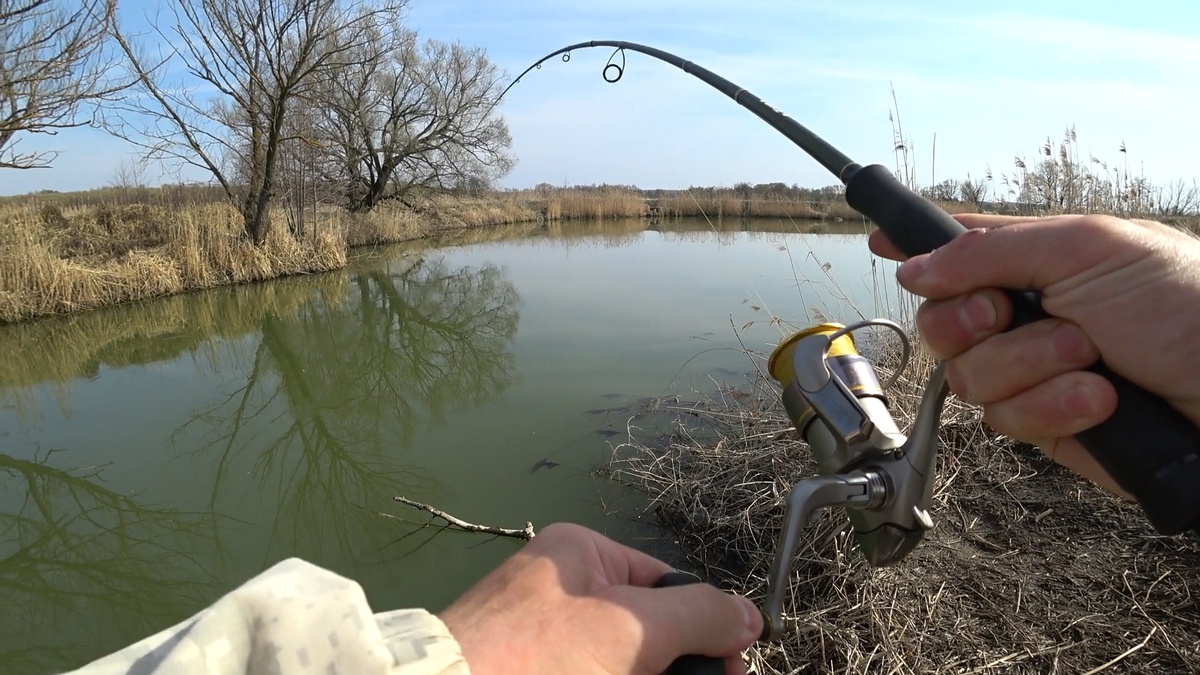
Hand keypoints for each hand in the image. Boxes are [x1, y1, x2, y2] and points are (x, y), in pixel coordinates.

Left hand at [439, 522, 760, 674]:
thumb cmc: (537, 658)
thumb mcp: (633, 628)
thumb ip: (698, 616)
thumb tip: (749, 618)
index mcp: (580, 554)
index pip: (666, 584)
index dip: (704, 627)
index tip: (731, 667)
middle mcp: (559, 587)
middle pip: (646, 627)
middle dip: (676, 662)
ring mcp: (541, 635)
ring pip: (621, 658)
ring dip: (651, 672)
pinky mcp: (531, 668)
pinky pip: (590, 669)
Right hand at [869, 213, 1199, 494]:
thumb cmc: (1185, 305)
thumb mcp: (1088, 248)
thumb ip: (989, 251)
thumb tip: (912, 268)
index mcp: (1035, 260)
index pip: (957, 248)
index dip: (916, 247)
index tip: (880, 242)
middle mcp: (1023, 316)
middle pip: (940, 320)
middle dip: (972, 321)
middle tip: (1010, 314)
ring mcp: (1032, 373)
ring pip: (968, 377)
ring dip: (1030, 366)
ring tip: (1091, 358)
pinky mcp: (1046, 425)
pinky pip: (1005, 420)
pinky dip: (1052, 408)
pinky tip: (1099, 401)